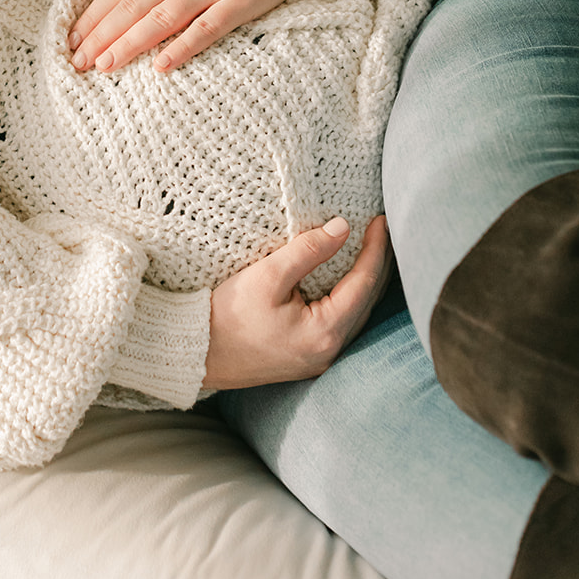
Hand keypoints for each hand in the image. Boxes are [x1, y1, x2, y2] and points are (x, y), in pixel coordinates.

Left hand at [68, 0, 394, 73]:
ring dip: (129, 44)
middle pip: (133, 5)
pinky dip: (182, 47)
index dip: (94, 13)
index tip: (71, 37)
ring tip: (104, 66)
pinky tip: (160, 66)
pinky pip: (206, 28)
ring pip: (161, 18)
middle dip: (101, 35)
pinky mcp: (241, 1)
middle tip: (77, 62)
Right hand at [203, 215, 390, 388]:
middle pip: (367, 301)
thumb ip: (308, 251)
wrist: (197, 352)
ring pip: (356, 314)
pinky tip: (345, 280)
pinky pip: (341, 323)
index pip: (363, 283)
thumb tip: (342, 228)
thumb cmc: (228, 315)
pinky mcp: (306, 357)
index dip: (374, 249)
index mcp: (324, 332)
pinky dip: (349, 297)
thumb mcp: (267, 275)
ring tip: (368, 249)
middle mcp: (329, 350)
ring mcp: (319, 357)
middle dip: (376, 264)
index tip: (380, 220)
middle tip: (380, 230)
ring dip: (364, 281)